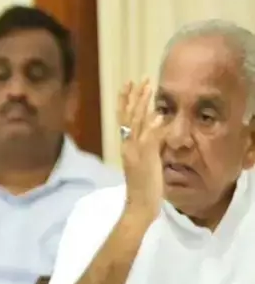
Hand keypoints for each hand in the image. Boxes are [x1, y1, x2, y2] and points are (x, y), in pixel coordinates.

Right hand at [117, 80, 167, 222]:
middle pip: (129, 115)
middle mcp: (128, 145)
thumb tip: (156, 132)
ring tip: (149, 88)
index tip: (129, 85)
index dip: (126, 101)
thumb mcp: (146, 163)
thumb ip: (149, 147)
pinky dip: (153, 126)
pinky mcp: (145, 159)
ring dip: (143, 104)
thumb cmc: (144, 187)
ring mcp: (135, 151)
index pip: (125, 118)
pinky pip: (149, 139)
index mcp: (127, 146)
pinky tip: (159, 114)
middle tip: (140, 79)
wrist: (138, 205)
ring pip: (137, 122)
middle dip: (134, 96)